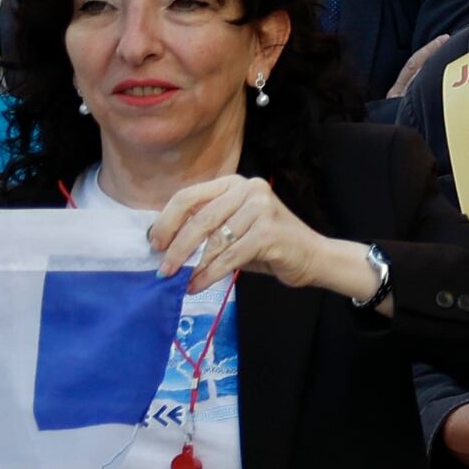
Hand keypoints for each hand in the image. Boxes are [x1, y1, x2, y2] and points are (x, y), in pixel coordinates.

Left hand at [143, 174, 357, 296]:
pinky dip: (209, 274)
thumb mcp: (233, 228)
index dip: (167, 221)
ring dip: (193, 265)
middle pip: (199, 219)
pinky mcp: (269, 232)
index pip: (189, 196)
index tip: (155, 244)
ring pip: (213, 241)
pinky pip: (229, 256)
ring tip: (180, 281)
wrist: (313, 257)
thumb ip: (206, 226)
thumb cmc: (268, 244)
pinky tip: (198, 285)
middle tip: (163, 269)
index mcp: (234, 183)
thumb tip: (164, 242)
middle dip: (177, 247)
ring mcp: (261, 209)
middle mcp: (248, 189)